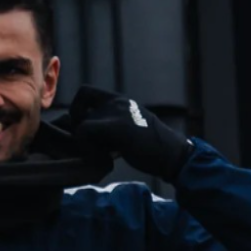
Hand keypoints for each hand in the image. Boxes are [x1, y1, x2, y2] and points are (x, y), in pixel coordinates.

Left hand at [61, 86, 191, 179]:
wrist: (173, 154)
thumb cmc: (152, 148)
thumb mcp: (128, 129)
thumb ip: (108, 126)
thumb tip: (83, 133)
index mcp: (119, 101)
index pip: (84, 91)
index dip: (77, 109)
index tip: (84, 128)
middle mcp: (115, 102)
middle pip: (76, 112)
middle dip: (77, 132)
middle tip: (91, 147)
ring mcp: (116, 112)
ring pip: (79, 125)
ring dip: (84, 144)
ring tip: (102, 155)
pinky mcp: (116, 126)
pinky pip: (83, 132)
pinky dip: (87, 149)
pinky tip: (103, 159)